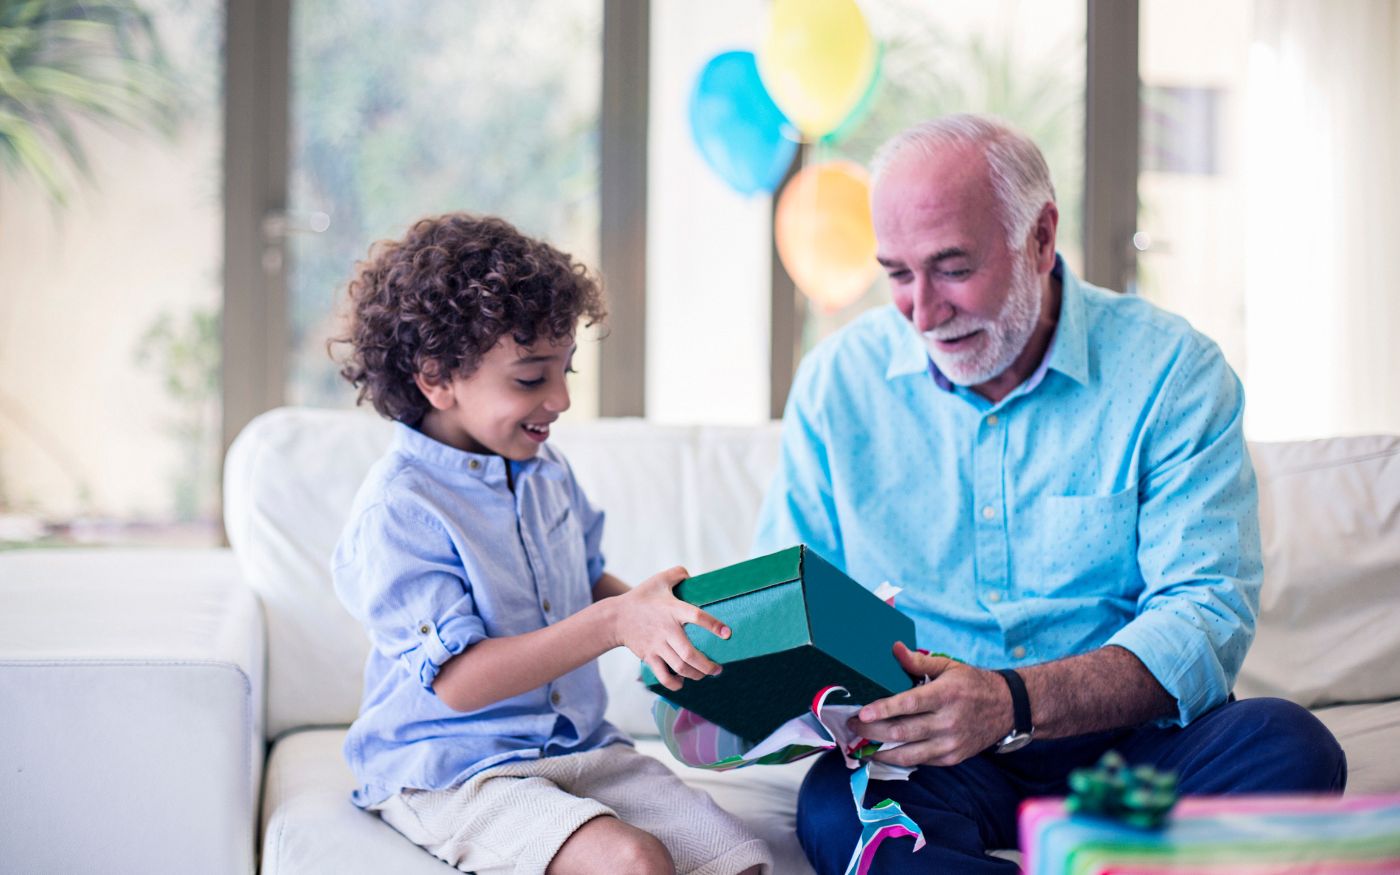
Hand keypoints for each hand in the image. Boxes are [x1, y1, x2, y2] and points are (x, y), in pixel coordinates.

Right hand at [612, 566, 729, 691]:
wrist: (616, 618)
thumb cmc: (641, 598)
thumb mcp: (659, 580)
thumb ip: (678, 573)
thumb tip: (692, 575)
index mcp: (673, 610)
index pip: (697, 616)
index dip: (713, 625)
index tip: (727, 634)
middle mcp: (667, 630)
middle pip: (689, 653)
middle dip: (707, 665)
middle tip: (718, 669)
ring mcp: (657, 645)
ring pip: (680, 667)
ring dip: (696, 675)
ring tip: (705, 674)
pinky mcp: (649, 656)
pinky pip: (663, 676)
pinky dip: (674, 683)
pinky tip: (682, 681)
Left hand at [848, 642, 1012, 766]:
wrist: (1007, 709)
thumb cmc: (972, 684)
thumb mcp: (949, 666)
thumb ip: (919, 662)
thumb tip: (894, 648)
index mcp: (946, 695)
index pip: (910, 704)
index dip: (884, 709)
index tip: (862, 712)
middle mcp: (948, 722)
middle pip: (903, 731)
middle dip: (872, 730)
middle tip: (852, 725)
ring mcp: (950, 743)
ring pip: (908, 753)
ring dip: (880, 750)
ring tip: (861, 744)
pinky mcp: (951, 758)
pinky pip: (919, 761)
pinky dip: (898, 757)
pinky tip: (883, 751)